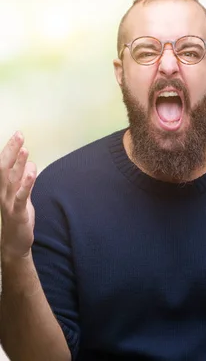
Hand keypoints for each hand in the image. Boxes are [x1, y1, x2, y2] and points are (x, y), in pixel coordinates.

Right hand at [0, 131, 36, 259]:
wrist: (14, 242)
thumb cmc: (18, 216)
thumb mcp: (22, 195)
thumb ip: (26, 180)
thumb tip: (31, 164)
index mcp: (2, 187)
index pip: (4, 164)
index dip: (10, 149)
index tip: (17, 135)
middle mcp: (2, 192)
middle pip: (4, 168)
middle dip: (11, 150)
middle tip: (19, 135)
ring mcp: (8, 202)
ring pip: (11, 180)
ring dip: (18, 164)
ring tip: (25, 150)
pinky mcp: (18, 212)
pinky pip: (21, 196)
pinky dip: (27, 184)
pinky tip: (32, 174)